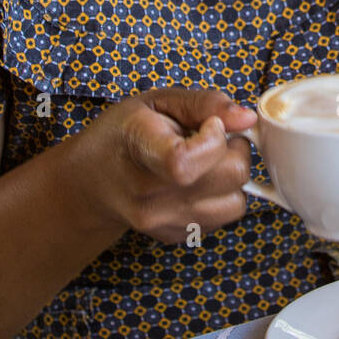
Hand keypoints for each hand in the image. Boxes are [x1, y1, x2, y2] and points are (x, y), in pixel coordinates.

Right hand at [77, 88, 257, 242]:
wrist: (90, 183)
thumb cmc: (123, 134)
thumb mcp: (157, 102)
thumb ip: (205, 104)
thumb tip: (247, 118)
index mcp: (141, 151)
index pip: (185, 162)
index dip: (214, 139)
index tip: (210, 125)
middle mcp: (151, 197)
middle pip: (230, 177)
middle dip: (235, 150)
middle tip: (214, 138)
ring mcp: (164, 223)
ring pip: (237, 202)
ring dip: (232, 178)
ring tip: (207, 161)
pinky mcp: (177, 237)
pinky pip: (225, 217)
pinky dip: (222, 196)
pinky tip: (198, 182)